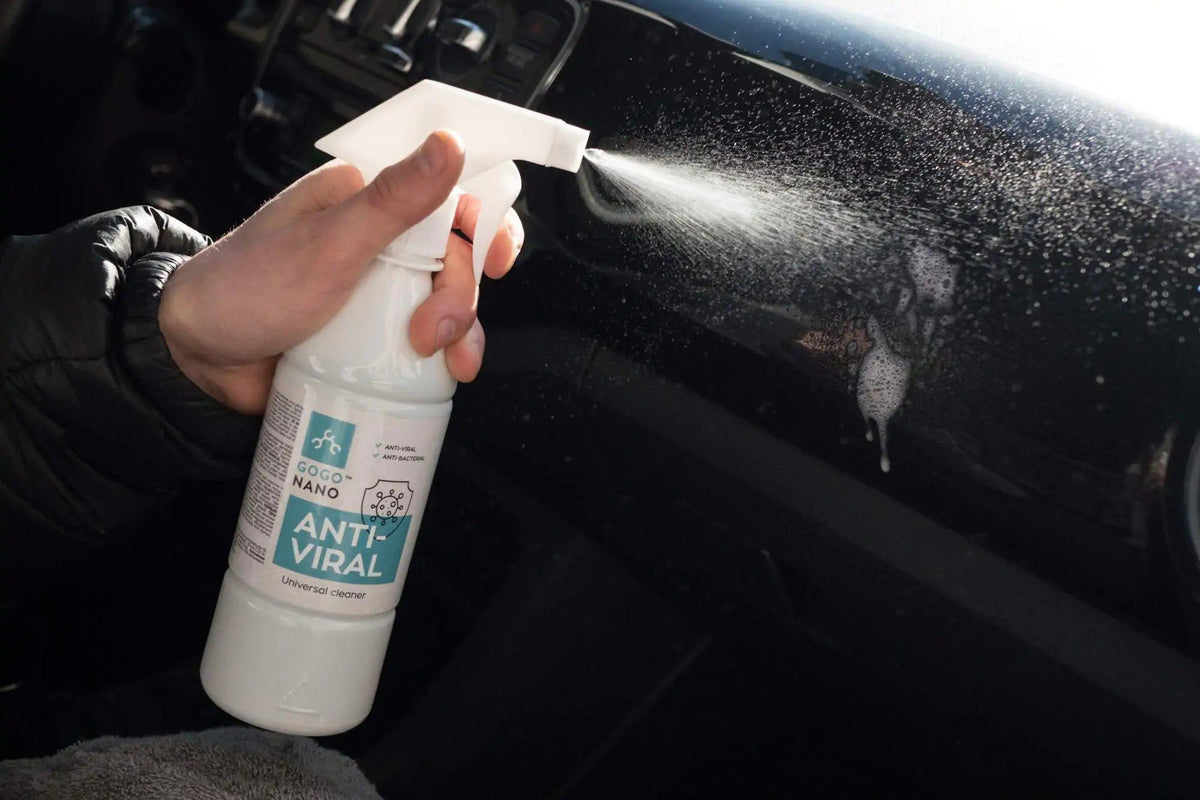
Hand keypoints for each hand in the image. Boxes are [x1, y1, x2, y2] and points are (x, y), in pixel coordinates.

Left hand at [159, 131, 523, 414]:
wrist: (199, 361)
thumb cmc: (247, 289)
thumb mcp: (329, 244)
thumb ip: (394, 198)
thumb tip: (448, 143)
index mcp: (368, 200)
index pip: (450, 195)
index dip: (487, 223)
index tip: (498, 259)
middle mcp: (380, 241)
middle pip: (458, 259)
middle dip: (461, 296)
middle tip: (432, 327)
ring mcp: (380, 290)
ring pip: (450, 303)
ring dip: (458, 333)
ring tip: (435, 359)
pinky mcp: (376, 334)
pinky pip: (427, 341)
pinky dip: (440, 359)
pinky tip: (435, 374)